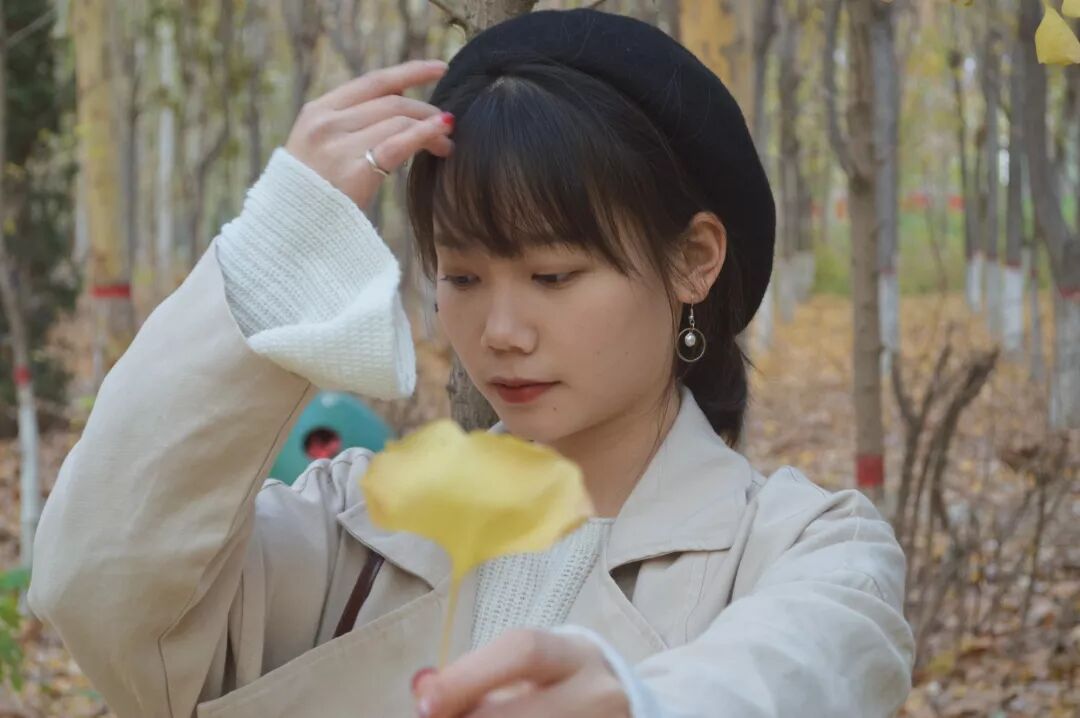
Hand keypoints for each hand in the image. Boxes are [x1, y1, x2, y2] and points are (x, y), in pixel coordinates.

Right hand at [284, 59, 453, 211]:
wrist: (289, 234)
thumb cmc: (311, 197)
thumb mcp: (322, 149)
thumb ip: (352, 125)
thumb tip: (400, 99)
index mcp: (317, 112)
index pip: (373, 82)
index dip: (410, 72)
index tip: (439, 69)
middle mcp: (325, 123)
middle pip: (391, 102)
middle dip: (426, 111)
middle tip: (448, 127)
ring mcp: (337, 145)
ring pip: (398, 121)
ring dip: (430, 129)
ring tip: (446, 146)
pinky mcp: (352, 170)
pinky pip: (397, 144)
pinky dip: (424, 135)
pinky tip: (442, 137)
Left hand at [412, 629, 630, 717]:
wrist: (619, 707)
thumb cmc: (555, 684)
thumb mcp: (525, 670)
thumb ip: (474, 679)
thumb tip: (423, 691)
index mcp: (575, 656)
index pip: (524, 652)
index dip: (469, 676)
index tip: (423, 703)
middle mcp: (599, 695)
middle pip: (531, 713)